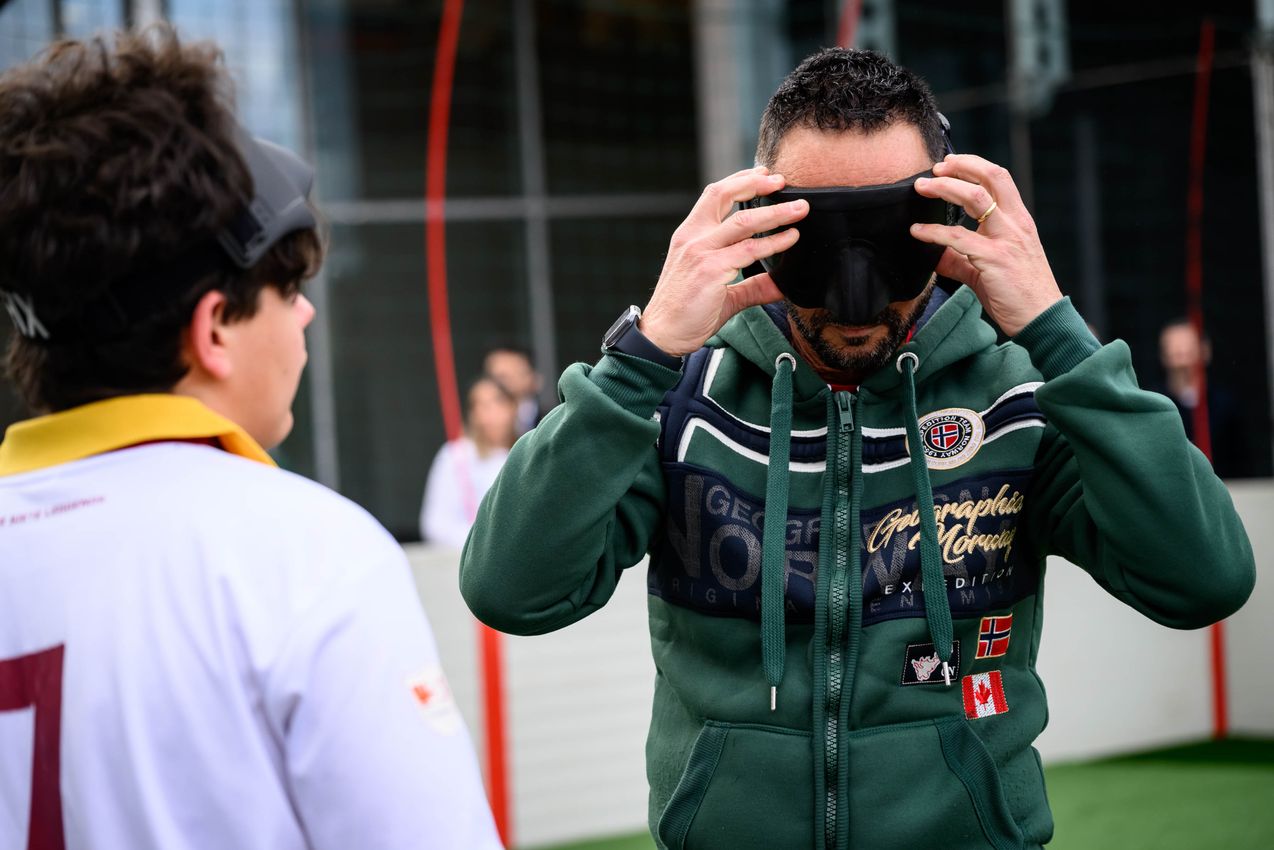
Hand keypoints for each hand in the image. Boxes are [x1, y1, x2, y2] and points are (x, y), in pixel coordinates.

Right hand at [640, 167, 808, 355]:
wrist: (662, 335)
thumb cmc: (685, 313)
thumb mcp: (722, 292)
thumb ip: (752, 285)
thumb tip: (782, 284)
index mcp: (689, 236)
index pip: (714, 195)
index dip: (739, 180)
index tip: (763, 174)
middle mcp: (693, 238)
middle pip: (725, 195)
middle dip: (756, 183)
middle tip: (783, 180)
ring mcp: (701, 253)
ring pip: (743, 222)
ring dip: (776, 213)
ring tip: (800, 210)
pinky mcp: (710, 271)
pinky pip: (749, 251)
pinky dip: (773, 243)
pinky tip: (790, 239)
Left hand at [910, 154, 1062, 336]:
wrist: (1041, 318)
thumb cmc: (1019, 294)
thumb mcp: (989, 269)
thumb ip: (961, 259)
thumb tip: (934, 254)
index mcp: (1018, 221)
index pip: (998, 179)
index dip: (972, 165)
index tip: (949, 165)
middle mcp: (1015, 223)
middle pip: (990, 177)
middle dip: (960, 166)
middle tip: (934, 169)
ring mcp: (1006, 239)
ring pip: (975, 197)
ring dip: (945, 188)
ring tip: (922, 188)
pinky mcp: (994, 259)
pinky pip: (958, 238)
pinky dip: (934, 231)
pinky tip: (918, 231)